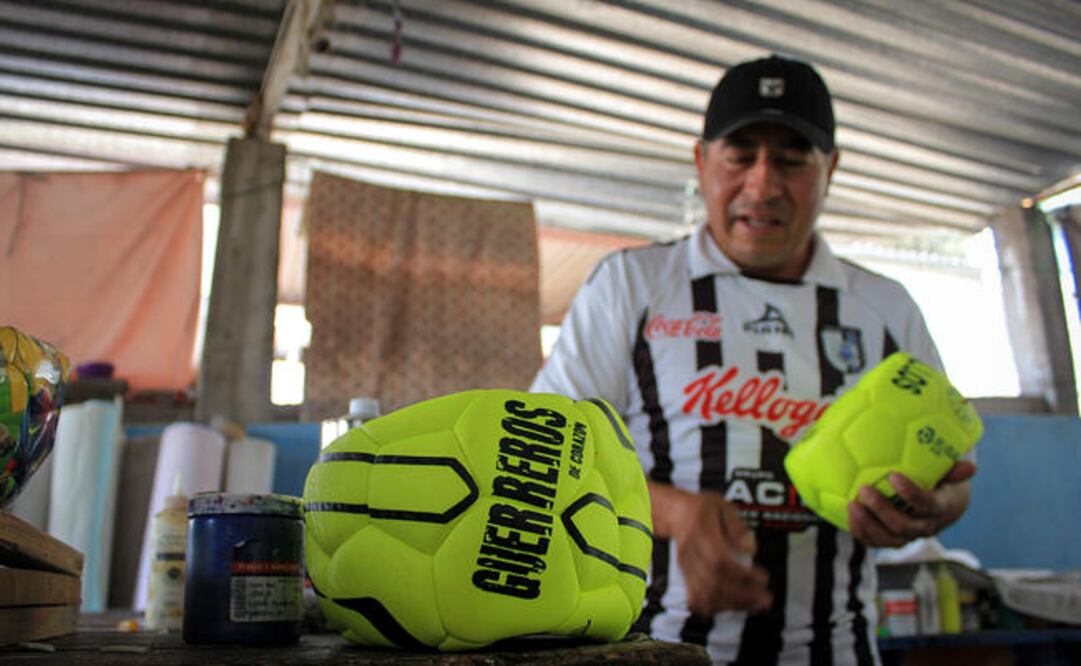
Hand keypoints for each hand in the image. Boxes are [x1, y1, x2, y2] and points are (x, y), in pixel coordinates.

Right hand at [649, 482, 771, 615]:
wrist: (676, 513)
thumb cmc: (704, 509)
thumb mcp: (724, 506)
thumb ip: (738, 527)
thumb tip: (750, 550)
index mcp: (701, 530)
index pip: (720, 559)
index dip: (743, 574)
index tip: (763, 577)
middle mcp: (690, 551)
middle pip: (714, 580)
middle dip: (743, 594)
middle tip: (765, 598)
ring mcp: (685, 566)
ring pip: (705, 593)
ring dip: (733, 604)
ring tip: (755, 605)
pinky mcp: (685, 576)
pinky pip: (697, 599)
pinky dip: (716, 607)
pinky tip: (733, 606)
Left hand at [848, 460, 975, 547]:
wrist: (942, 506)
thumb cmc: (942, 483)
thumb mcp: (949, 475)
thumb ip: (954, 470)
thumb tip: (970, 466)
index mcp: (940, 508)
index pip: (927, 505)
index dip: (911, 493)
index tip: (893, 475)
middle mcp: (925, 527)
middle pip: (904, 526)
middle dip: (883, 509)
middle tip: (865, 489)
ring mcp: (908, 536)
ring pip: (888, 539)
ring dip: (868, 524)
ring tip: (852, 505)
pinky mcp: (893, 539)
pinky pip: (876, 542)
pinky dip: (861, 532)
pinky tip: (849, 515)